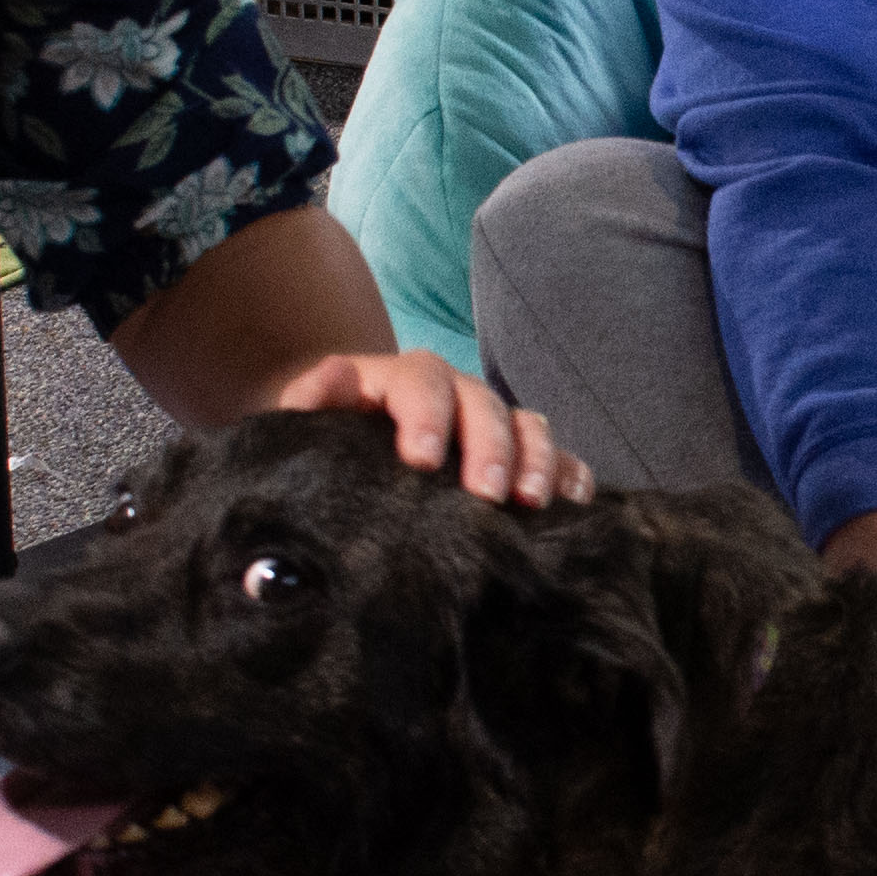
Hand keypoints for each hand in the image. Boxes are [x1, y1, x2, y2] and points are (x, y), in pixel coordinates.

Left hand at [275, 349, 592, 505]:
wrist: (345, 456)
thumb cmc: (324, 448)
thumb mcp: (304, 426)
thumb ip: (310, 401)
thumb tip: (338, 373)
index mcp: (400, 381)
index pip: (419, 382)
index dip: (426, 416)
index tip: (421, 462)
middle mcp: (453, 393)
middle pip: (483, 402)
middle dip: (490, 446)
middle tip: (486, 494)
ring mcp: (490, 423)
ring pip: (528, 424)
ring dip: (536, 458)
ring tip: (531, 501)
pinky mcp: (518, 456)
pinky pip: (558, 456)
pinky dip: (570, 473)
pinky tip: (572, 501)